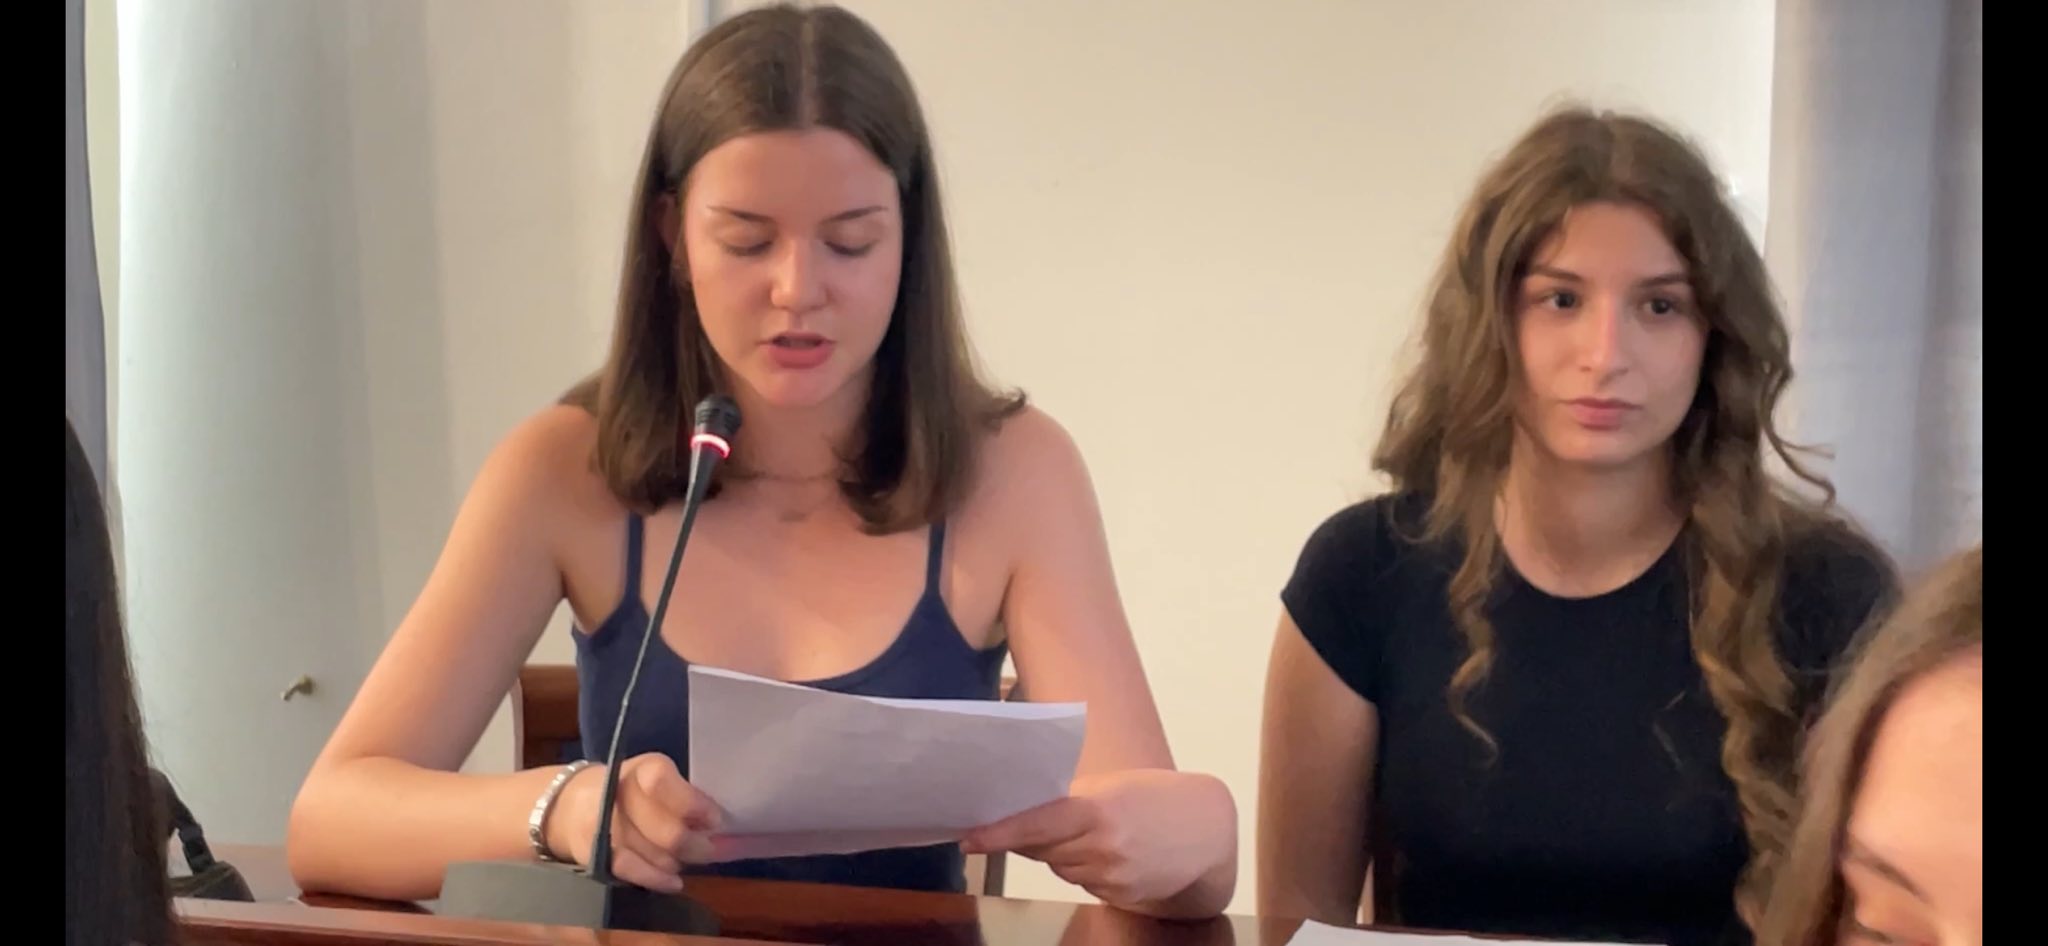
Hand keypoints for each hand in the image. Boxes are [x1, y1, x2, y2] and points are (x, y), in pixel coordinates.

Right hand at [544, 752, 722, 892]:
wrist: (572, 804)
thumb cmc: (631, 791)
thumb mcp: (655, 780)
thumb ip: (685, 796)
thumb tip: (719, 825)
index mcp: (640, 770)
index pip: (662, 782)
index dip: (693, 804)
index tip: (714, 820)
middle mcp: (618, 796)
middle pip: (666, 831)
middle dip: (696, 845)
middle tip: (709, 848)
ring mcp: (604, 828)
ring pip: (656, 855)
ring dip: (678, 861)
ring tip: (686, 858)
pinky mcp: (595, 855)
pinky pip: (632, 872)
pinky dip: (657, 879)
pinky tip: (674, 882)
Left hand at [961, 769, 1235, 909]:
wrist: (1207, 830)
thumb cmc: (1155, 798)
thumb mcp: (1112, 788)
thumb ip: (1070, 802)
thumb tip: (1021, 815)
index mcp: (1099, 810)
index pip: (1038, 823)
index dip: (1001, 832)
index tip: (969, 838)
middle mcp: (1104, 847)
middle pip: (1042, 850)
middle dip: (1029, 837)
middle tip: (1026, 821)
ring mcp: (1113, 876)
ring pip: (1060, 867)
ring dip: (1060, 852)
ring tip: (1091, 831)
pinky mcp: (1120, 894)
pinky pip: (1081, 882)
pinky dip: (1083, 867)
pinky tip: (1107, 852)